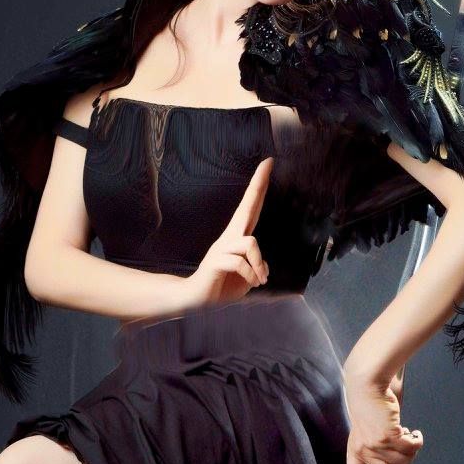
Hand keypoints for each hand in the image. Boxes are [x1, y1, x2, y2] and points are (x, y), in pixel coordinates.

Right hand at [182, 157, 273, 307]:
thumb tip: (265, 267)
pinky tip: (252, 283)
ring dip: (259, 264)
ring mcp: (221, 248)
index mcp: (237, 239)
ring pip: (250, 242)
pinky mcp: (215, 261)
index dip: (260, 189)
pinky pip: (240, 262)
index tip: (268, 165)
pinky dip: (251, 275)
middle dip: (258, 185)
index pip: (251, 209)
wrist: (195, 302)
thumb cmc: (221, 288)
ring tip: (259, 279)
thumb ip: (257, 269)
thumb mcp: (247, 279)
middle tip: (268, 162)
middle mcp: (229, 238)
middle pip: (246, 207)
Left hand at [342, 360, 424, 463]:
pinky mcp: (387, 437)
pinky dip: (417, 440)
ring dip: (411, 447)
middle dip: (405, 463)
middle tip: (405, 445)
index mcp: (355, 451)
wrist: (368, 383)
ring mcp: (374, 445)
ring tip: (405, 431)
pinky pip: (411, 448)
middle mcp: (363, 451)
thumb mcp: (373, 430)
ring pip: (405, 462)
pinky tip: (413, 430)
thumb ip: (381, 449)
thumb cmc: (373, 403)